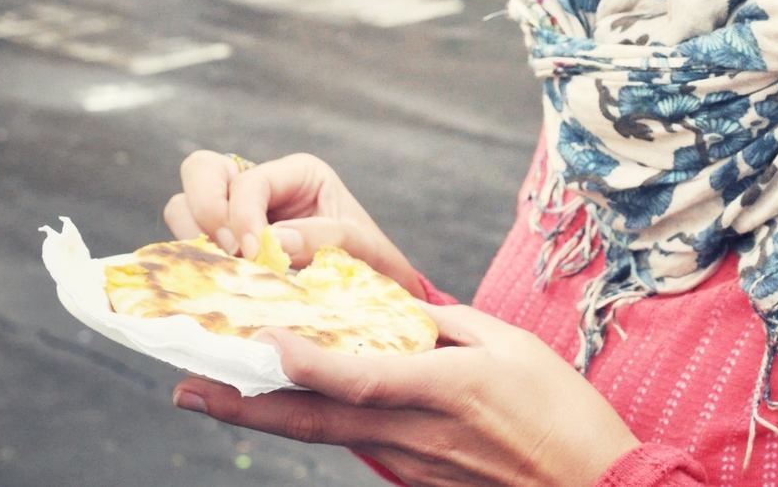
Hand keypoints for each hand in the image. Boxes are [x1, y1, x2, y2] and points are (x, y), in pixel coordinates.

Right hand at [164, 150, 421, 297]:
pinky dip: (191, 258)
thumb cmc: (370, 261)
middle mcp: (261, 185)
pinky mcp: (222, 244)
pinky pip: (186, 241)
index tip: (253, 255)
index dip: (243, 215)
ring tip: (226, 269)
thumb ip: (323, 238)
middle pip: (201, 170)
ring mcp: (236, 214)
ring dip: (194, 237)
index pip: (250, 180)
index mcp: (297, 174)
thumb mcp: (360, 246)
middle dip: (204, 209)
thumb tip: (272, 242)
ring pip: (182, 205)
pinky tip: (217, 282)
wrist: (372, 290)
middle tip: (229, 251)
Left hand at [173, 304, 640, 486]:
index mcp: (442, 389)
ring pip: (327, 434)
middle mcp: (414, 432)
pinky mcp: (415, 479)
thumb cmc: (561, 411)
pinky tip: (298, 404)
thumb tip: (397, 310)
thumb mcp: (510, 346)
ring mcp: (410, 463)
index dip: (302, 361)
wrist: (590, 486)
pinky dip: (320, 422)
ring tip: (219, 393)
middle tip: (187, 389)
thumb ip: (448, 324)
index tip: (258, 341)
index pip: (357, 377)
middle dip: (244, 406)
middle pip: (313, 421)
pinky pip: (359, 443)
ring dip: (272, 414)